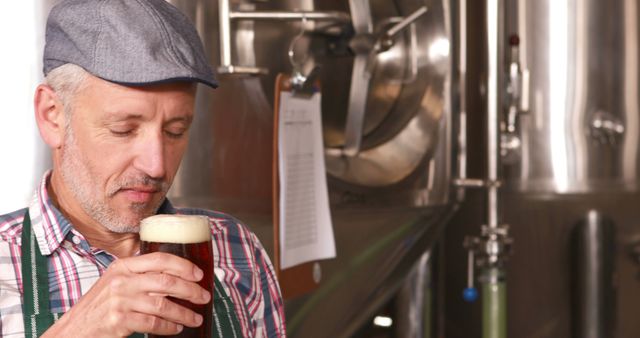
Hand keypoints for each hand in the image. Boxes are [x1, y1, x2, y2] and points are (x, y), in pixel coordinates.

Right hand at [41, 252, 210, 337]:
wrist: (73, 330)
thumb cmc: (98, 306)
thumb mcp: (115, 282)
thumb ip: (139, 275)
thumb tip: (174, 276)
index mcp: (123, 266)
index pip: (159, 259)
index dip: (183, 265)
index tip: (199, 274)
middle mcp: (121, 280)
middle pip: (166, 282)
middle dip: (190, 290)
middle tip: (204, 296)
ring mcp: (119, 301)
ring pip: (162, 304)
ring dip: (184, 312)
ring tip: (195, 318)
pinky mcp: (118, 321)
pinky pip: (152, 323)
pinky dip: (168, 327)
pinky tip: (176, 328)